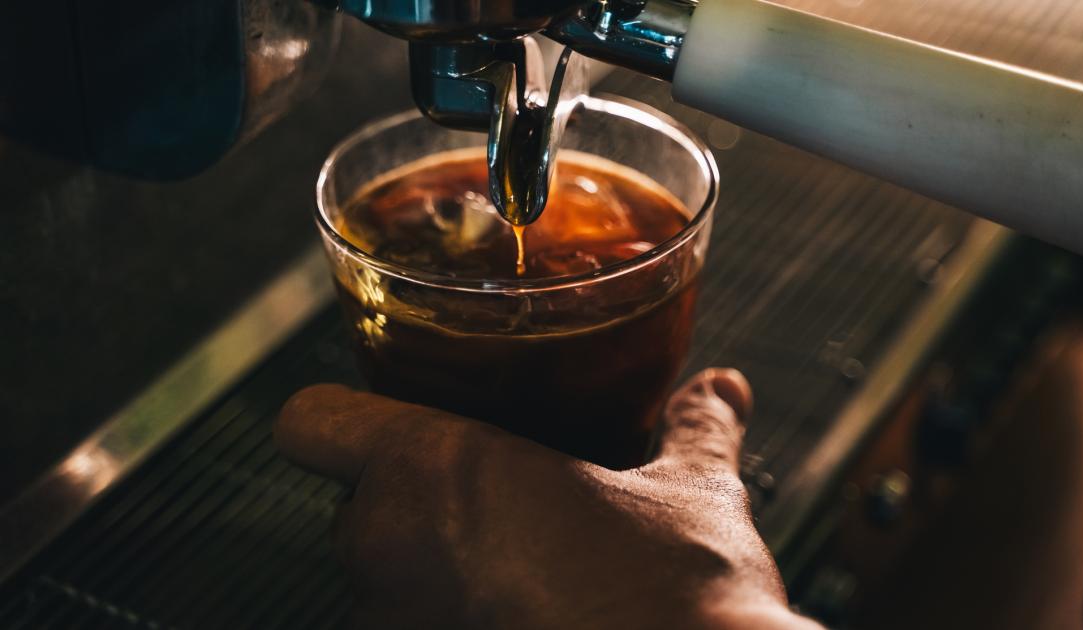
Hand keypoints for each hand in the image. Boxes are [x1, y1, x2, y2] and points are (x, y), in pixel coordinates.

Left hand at [275, 369, 821, 629]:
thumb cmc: (681, 599)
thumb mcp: (694, 496)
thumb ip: (695, 429)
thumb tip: (722, 388)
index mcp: (433, 470)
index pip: (307, 421)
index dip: (340, 415)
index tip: (391, 419)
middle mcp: (387, 551)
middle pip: (353, 504)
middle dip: (411, 503)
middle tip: (491, 504)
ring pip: (380, 582)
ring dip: (429, 571)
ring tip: (515, 572)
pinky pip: (415, 628)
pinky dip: (451, 619)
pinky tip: (520, 617)